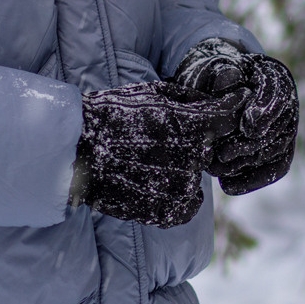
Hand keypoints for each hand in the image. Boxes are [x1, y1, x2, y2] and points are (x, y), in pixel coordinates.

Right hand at [72, 81, 243, 227]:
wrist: (77, 151)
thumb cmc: (113, 114)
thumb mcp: (152, 91)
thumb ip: (190, 96)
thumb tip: (217, 100)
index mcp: (190, 123)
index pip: (227, 118)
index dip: (228, 111)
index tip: (227, 108)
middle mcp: (190, 156)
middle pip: (209, 149)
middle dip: (195, 142)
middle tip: (166, 138)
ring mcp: (178, 187)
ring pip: (198, 177)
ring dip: (184, 170)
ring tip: (154, 162)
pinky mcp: (165, 211)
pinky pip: (188, 206)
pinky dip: (180, 197)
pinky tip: (159, 185)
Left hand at [175, 42, 297, 196]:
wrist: (212, 89)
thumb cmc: (213, 77)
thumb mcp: (212, 69)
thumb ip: (220, 74)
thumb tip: (230, 78)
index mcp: (274, 77)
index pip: (278, 93)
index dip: (267, 112)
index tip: (249, 127)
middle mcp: (287, 103)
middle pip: (276, 129)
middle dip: (249, 145)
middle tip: (223, 154)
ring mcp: (284, 129)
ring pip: (275, 152)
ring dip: (246, 165)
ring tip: (217, 169)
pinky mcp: (277, 150)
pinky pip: (274, 169)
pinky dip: (253, 180)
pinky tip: (228, 186)